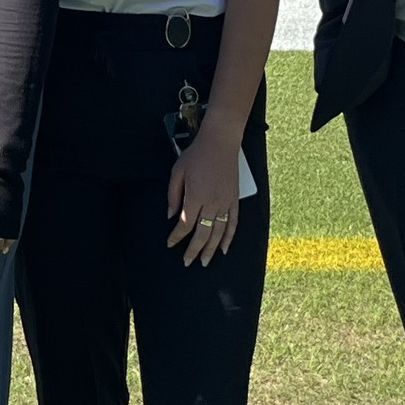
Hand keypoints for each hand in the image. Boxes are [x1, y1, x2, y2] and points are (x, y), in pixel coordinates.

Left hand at [164, 129, 245, 267]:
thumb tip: (171, 215)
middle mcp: (212, 203)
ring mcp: (225, 203)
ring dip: (211, 249)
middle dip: (193, 250)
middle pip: (202, 234)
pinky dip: (229, 238)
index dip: (177, 237)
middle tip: (188, 262)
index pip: (185, 224)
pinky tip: (224, 248)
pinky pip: (233, 224)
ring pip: (218, 233)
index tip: (170, 244)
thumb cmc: (196, 155)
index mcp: (195, 197)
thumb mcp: (177, 171)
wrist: (220, 143)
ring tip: (205, 261)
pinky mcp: (234, 201)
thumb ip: (173, 195)